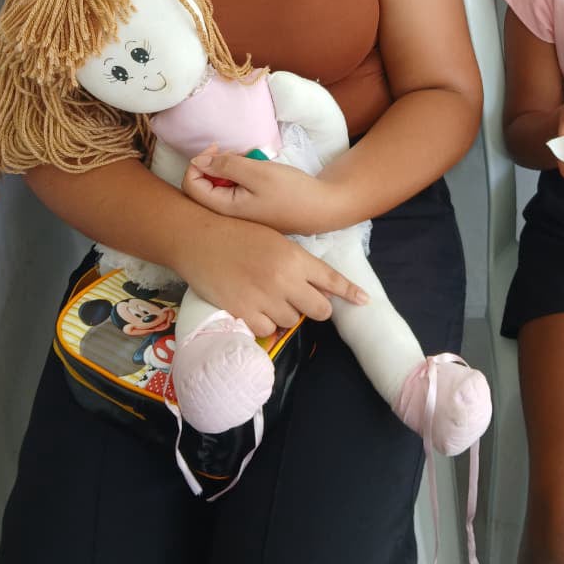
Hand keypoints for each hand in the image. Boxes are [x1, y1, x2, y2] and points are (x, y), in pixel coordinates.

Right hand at [176, 218, 368, 338]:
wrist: (199, 238)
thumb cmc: (237, 233)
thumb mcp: (274, 239)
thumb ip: (296, 262)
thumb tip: (316, 285)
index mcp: (294, 257)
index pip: (331, 279)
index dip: (349, 292)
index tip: (364, 301)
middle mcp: (284, 279)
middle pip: (318, 310)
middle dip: (313, 308)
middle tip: (300, 301)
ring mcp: (264, 298)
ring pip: (292, 321)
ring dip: (285, 314)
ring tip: (267, 297)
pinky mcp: (244, 313)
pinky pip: (267, 330)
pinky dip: (264, 323)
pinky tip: (254, 309)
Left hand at [183, 149, 344, 233]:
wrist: (323, 207)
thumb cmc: (291, 191)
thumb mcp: (257, 172)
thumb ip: (225, 165)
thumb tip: (197, 161)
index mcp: (225, 209)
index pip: (192, 186)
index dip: (198, 163)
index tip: (217, 148)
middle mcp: (229, 215)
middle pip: (204, 186)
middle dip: (215, 164)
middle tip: (235, 153)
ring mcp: (241, 214)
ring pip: (221, 186)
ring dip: (230, 168)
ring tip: (250, 159)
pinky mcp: (252, 210)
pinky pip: (236, 191)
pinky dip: (241, 177)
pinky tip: (257, 170)